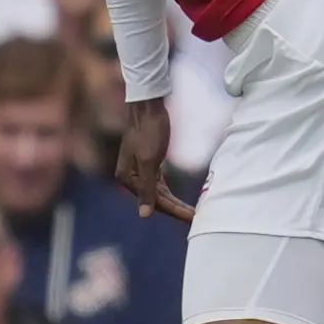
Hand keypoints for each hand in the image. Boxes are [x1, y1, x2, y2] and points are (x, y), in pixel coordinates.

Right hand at [116, 99, 193, 221]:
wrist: (148, 105)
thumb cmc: (148, 130)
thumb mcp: (149, 160)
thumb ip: (147, 188)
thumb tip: (143, 214)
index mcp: (128, 178)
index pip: (153, 202)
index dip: (173, 211)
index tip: (191, 218)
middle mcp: (130, 177)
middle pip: (156, 199)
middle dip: (176, 208)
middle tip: (196, 217)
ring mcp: (139, 169)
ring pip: (159, 192)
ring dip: (174, 202)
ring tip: (191, 211)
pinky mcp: (149, 162)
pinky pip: (159, 183)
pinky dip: (169, 191)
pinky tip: (179, 200)